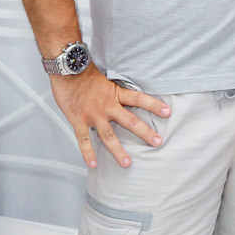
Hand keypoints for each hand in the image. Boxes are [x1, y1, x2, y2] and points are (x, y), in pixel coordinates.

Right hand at [50, 67, 169, 167]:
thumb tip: (127, 94)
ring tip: (128, 163)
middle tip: (158, 142)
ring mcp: (93, 115)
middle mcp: (107, 106)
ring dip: (118, 151)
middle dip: (145, 132)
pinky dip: (88, 153)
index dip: (154, 105)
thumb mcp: (106, 78)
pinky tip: (93, 164)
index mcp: (115, 93)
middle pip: (130, 121)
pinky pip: (84, 140)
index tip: (167, 112)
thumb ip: (115, 90)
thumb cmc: (85, 72)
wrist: (66, 70)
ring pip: (109, 136)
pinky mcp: (78, 121)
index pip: (139, 99)